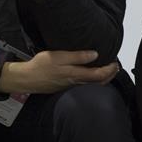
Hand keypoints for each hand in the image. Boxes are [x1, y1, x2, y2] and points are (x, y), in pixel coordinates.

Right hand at [0, 50, 118, 94]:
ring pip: (92, 85)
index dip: (110, 70)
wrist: (27, 79)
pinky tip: (91, 74)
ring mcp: (71, 87)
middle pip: (98, 83)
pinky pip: (84, 85)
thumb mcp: (58, 56)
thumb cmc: (40, 66)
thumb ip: (77, 56)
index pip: (99, 75)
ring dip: (102, 78)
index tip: (115, 62)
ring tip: (107, 70)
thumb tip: (94, 54)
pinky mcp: (66, 87)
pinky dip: (92, 80)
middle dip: (109, 75)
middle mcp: (75, 83)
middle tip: (115, 67)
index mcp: (75, 74)